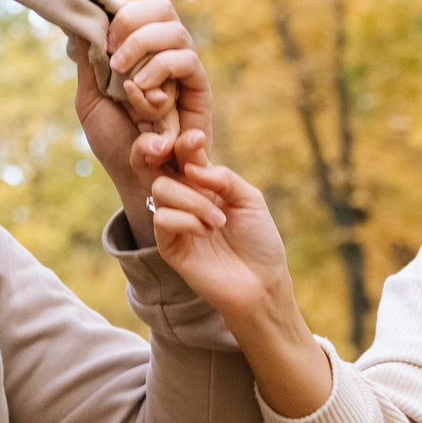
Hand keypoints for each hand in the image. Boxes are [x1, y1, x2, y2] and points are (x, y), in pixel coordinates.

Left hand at [72, 0, 211, 239]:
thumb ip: (87, 61)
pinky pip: (185, 59)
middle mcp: (161, 49)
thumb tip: (77, 20)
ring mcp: (181, 64)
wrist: (139, 178)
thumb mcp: (90, 98)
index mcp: (134, 45)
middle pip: (158, 4)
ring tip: (122, 73)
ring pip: (173, 27)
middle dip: (129, 18)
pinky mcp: (198, 85)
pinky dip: (160, 69)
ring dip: (142, 44)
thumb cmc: (116, 140)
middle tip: (108, 47)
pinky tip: (142, 89)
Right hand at [145, 142, 280, 318]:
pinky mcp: (169, 246)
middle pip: (159, 166)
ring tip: (218, 221)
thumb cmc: (259, 240)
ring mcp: (175, 223)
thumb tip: (194, 167)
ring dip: (193, 201)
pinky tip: (207, 232)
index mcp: (202, 184)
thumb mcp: (250, 199)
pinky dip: (186, 221)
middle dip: (176, 165)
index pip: (180, 154)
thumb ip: (224, 178)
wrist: (262, 282)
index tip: (197, 140)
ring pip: (160, 190)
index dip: (181, 142)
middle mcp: (184, 199)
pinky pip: (161, 219)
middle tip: (203, 181)